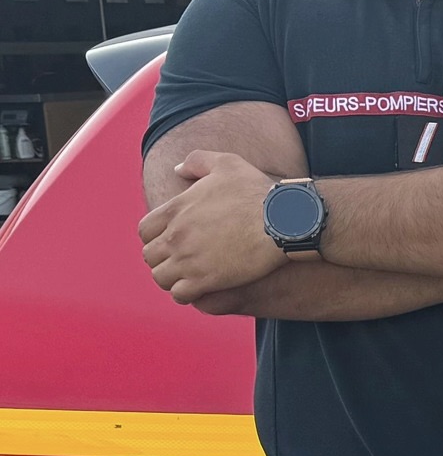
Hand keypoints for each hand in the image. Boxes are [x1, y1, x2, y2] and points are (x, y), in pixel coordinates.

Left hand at [138, 151, 284, 303]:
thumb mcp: (228, 163)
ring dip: (172, 278)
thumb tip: (176, 169)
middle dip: (163, 259)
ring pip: (161, 277)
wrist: (283, 221)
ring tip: (188, 277)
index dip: (156, 237)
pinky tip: (200, 288)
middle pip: (150, 256)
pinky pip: (180, 294)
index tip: (172, 240)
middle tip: (181, 260)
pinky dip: (185, 294)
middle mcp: (176, 236)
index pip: (145, 231)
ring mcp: (189, 260)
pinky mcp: (207, 280)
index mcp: (176, 210)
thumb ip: (198, 161)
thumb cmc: (258, 192)